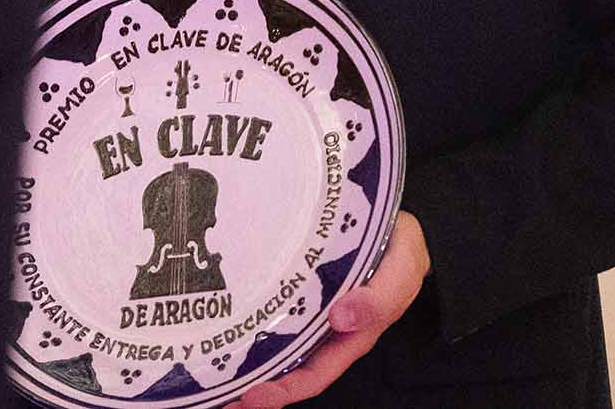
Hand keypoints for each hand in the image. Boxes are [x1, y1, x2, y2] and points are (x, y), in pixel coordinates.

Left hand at [226, 210, 429, 407]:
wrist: (399, 223)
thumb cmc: (402, 253)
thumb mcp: (401, 274)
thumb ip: (379, 300)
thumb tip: (341, 319)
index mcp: (351, 337)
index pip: (314, 375)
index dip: (283, 390)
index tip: (251, 397)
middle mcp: (327, 330)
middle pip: (287, 368)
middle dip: (254, 384)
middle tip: (218, 393)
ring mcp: (311, 309)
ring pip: (275, 341)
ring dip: (246, 356)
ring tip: (211, 368)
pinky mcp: (299, 287)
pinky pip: (273, 309)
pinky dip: (251, 318)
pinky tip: (226, 317)